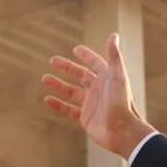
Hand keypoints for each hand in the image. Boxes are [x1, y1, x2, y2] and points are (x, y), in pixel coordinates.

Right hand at [41, 35, 153, 158]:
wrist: (122, 131)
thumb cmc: (122, 102)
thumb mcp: (117, 76)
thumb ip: (114, 56)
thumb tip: (114, 35)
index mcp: (107, 78)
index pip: (95, 63)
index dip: (86, 56)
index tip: (76, 49)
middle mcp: (99, 90)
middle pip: (80, 75)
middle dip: (66, 68)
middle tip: (52, 60)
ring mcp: (91, 104)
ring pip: (71, 91)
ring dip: (58, 85)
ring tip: (44, 78)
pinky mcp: (85, 118)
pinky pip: (68, 109)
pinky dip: (58, 104)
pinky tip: (47, 99)